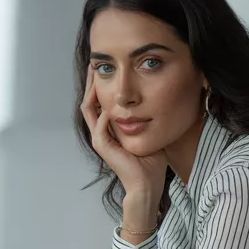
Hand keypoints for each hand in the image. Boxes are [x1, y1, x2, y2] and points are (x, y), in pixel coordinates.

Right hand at [80, 71, 167, 206]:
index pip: (99, 101)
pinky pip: (99, 127)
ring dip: (92, 92)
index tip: (107, 67)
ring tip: (96, 76)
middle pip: (89, 101)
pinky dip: (103, 115)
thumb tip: (159, 98)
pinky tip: (110, 106)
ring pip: (88, 110)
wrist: (147, 184)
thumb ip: (147, 116)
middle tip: (95, 65)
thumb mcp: (149, 131)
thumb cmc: (151, 162)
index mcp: (110, 128)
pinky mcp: (103, 148)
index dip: (101, 83)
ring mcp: (100, 139)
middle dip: (91, 82)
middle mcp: (101, 131)